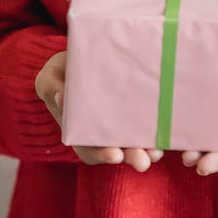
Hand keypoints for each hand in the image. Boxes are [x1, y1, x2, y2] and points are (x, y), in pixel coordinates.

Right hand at [34, 50, 163, 171]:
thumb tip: (61, 98)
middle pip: (118, 151)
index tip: (114, 154)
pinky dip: (158, 132)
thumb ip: (52, 86)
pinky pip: (149, 125)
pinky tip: (167, 133)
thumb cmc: (63, 70)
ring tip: (157, 151)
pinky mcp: (139, 110)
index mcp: (80, 131)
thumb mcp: (51, 76)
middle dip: (131, 157)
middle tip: (142, 161)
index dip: (101, 154)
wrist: (85, 55)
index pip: (90, 150)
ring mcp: (123, 123)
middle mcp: (103, 132)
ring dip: (148, 150)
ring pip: (136, 142)